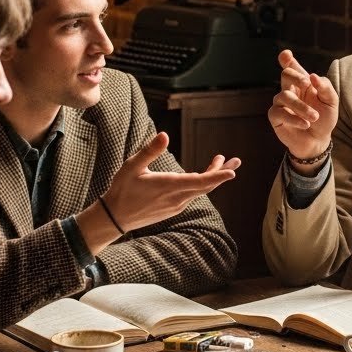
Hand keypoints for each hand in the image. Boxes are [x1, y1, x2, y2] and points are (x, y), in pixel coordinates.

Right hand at [102, 134, 239, 231]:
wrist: (114, 217)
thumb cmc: (122, 189)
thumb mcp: (132, 166)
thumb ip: (150, 151)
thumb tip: (165, 134)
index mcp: (168, 186)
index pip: (199, 182)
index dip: (217, 176)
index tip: (232, 172)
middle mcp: (176, 198)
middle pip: (206, 186)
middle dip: (222, 172)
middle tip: (236, 161)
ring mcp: (176, 205)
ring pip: (200, 190)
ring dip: (212, 177)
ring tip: (220, 161)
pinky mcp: (173, 209)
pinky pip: (192, 195)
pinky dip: (201, 184)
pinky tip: (202, 176)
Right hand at [268, 49, 338, 163]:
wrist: (318, 140)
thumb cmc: (324, 118)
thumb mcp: (331, 102)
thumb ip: (325, 87)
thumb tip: (313, 76)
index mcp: (302, 83)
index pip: (292, 67)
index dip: (286, 59)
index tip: (286, 54)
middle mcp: (290, 90)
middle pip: (285, 74)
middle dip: (296, 77)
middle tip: (307, 83)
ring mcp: (281, 103)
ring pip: (284, 95)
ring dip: (301, 106)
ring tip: (314, 117)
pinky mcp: (275, 117)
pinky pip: (279, 112)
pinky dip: (294, 118)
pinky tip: (306, 124)